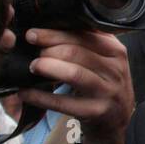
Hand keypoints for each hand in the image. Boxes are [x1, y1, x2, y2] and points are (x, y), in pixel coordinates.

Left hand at [17, 28, 134, 143]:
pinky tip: (26, 93)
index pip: (83, 35)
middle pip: (76, 52)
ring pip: (74, 74)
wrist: (118, 118)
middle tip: (33, 54)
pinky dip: (41, 97)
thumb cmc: (104, 83)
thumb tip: (52, 25)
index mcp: (116, 51)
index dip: (54, 34)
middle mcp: (116, 69)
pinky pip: (64, 103)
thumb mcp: (105, 59)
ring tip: (32, 67)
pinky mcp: (96, 111)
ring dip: (48, 68)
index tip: (32, 34)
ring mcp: (108, 91)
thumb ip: (88, 41)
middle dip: (49, 50)